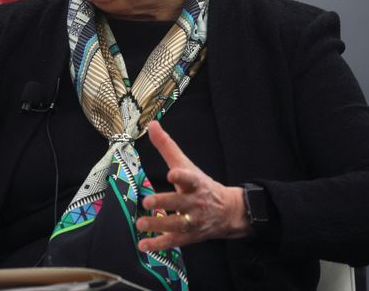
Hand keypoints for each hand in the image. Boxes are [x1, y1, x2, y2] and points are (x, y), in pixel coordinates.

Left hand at [135, 121, 251, 251]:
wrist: (227, 211)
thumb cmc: (200, 185)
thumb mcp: (186, 164)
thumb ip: (167, 146)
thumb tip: (152, 124)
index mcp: (195, 183)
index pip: (190, 178)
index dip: (182, 176)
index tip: (173, 173)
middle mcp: (195, 202)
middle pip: (181, 203)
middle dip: (165, 203)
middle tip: (147, 202)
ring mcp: (194, 220)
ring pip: (177, 224)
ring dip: (158, 225)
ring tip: (141, 224)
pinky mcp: (190, 236)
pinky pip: (174, 241)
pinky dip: (159, 245)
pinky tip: (144, 245)